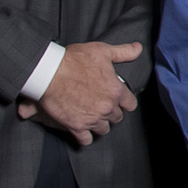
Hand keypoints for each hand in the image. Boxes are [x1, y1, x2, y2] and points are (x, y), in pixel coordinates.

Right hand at [16, 41, 140, 144]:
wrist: (49, 72)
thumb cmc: (74, 60)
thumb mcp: (102, 51)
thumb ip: (123, 52)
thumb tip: (137, 48)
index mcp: (115, 91)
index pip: (130, 104)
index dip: (125, 102)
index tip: (119, 101)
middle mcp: (107, 107)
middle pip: (117, 118)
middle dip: (111, 112)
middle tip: (102, 106)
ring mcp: (92, 118)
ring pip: (103, 129)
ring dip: (99, 124)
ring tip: (93, 117)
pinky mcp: (76, 126)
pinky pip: (86, 139)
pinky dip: (85, 136)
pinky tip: (83, 130)